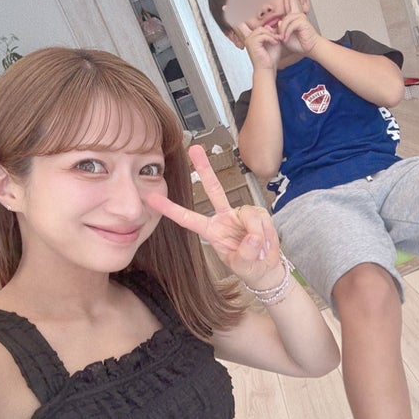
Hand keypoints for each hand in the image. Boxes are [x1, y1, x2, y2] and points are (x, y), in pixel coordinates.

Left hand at [145, 145, 282, 288]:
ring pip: (248, 214)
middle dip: (204, 169)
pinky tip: (266, 242)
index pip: (187, 218)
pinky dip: (266, 232)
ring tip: (260, 249)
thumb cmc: (249, 267)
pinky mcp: (257, 213)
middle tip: (194, 149)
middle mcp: (225, 218)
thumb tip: (253, 237)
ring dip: (257, 233)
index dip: (170, 208)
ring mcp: (241, 214)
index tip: (151, 198)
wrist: (266, 269)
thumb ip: (246, 253)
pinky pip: (261, 218)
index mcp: (211, 231)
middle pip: (214, 189)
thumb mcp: (243, 266)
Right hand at [231, 20, 281, 71]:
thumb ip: (273, 33)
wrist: (268, 69)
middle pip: (261, 27)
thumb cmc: (270, 59)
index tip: (274, 34)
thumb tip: (273, 24)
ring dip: (272, 35)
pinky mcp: (252, 43)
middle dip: (271, 32)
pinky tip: (274, 43)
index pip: (255, 26)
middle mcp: (249, 38)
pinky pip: (263, 35)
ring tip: (277, 42)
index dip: (265, 27)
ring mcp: (249, 40)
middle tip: (279, 38)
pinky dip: (270, 38)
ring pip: (262, 30)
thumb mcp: (274, 42)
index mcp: (253, 38)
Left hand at [278, 0, 318, 55]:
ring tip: (283, 38)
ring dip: (282, 31)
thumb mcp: (284, 35)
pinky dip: (286, 33)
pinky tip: (286, 38)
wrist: (309, 49)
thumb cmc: (299, 43)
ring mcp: (300, 17)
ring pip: (285, 19)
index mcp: (293, 16)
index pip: (290, 1)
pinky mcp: (302, 21)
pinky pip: (289, 25)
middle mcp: (297, 14)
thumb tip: (280, 20)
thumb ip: (280, 28)